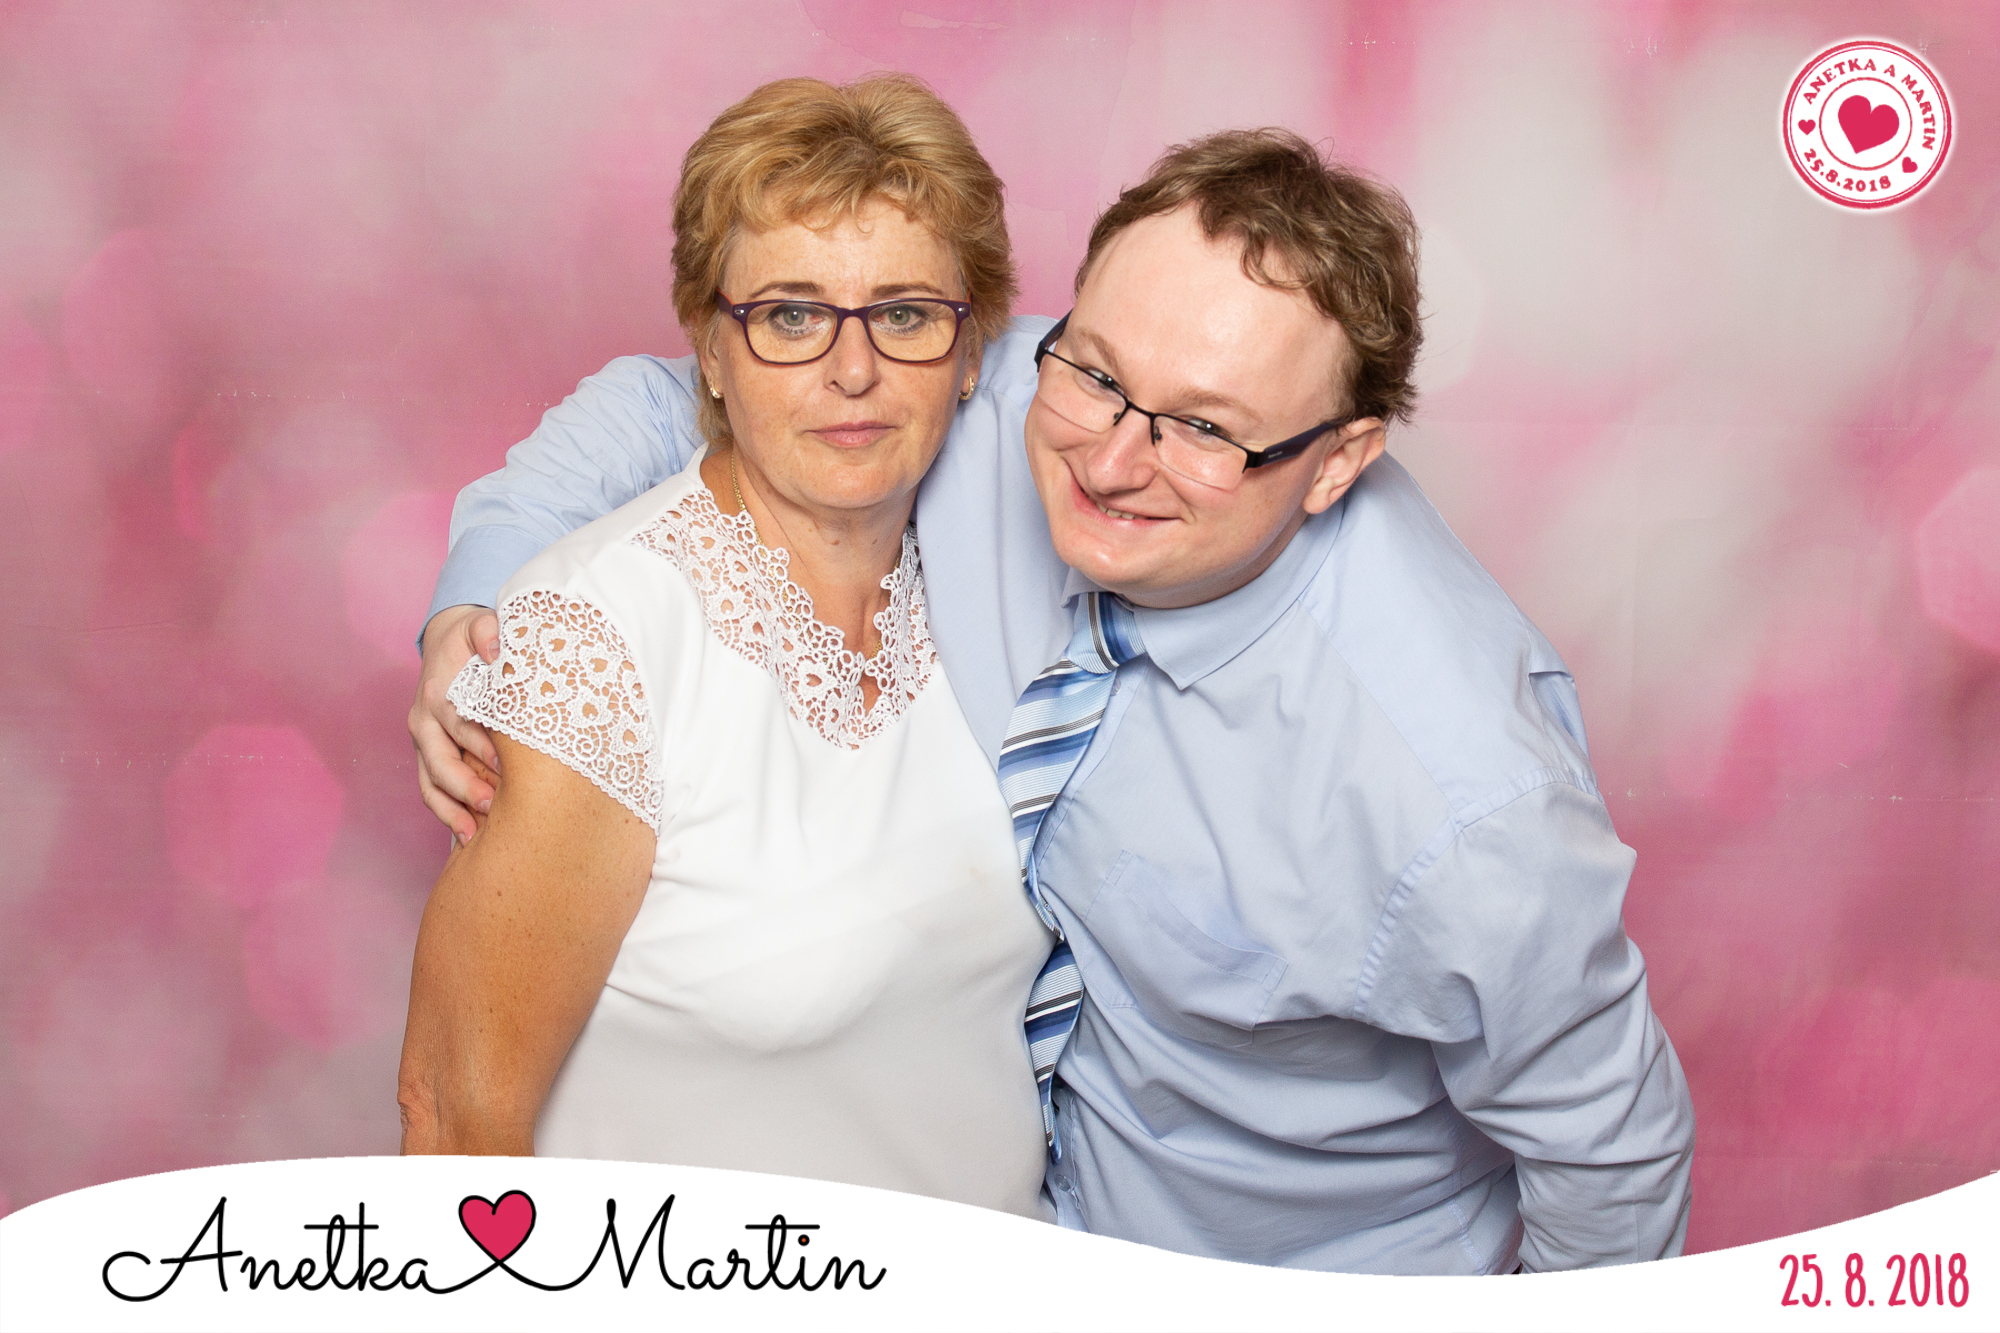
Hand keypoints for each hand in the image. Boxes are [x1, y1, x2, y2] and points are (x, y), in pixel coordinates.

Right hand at [410, 604, 501, 842]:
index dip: (480, 746)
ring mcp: (424, 742)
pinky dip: (446, 813)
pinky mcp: (428, 755)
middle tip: (491, 806)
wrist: (448, 641)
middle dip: (463, 786)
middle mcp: (424, 721)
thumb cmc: (471, 640)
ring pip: (430, 783)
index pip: (458, 724)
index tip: (504, 766)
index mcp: (438, 693)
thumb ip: (487, 632)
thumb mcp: (479, 625)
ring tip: (475, 835)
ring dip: (451, 811)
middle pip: (439, 761)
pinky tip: (467, 836)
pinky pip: (431, 789)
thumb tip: (495, 649)